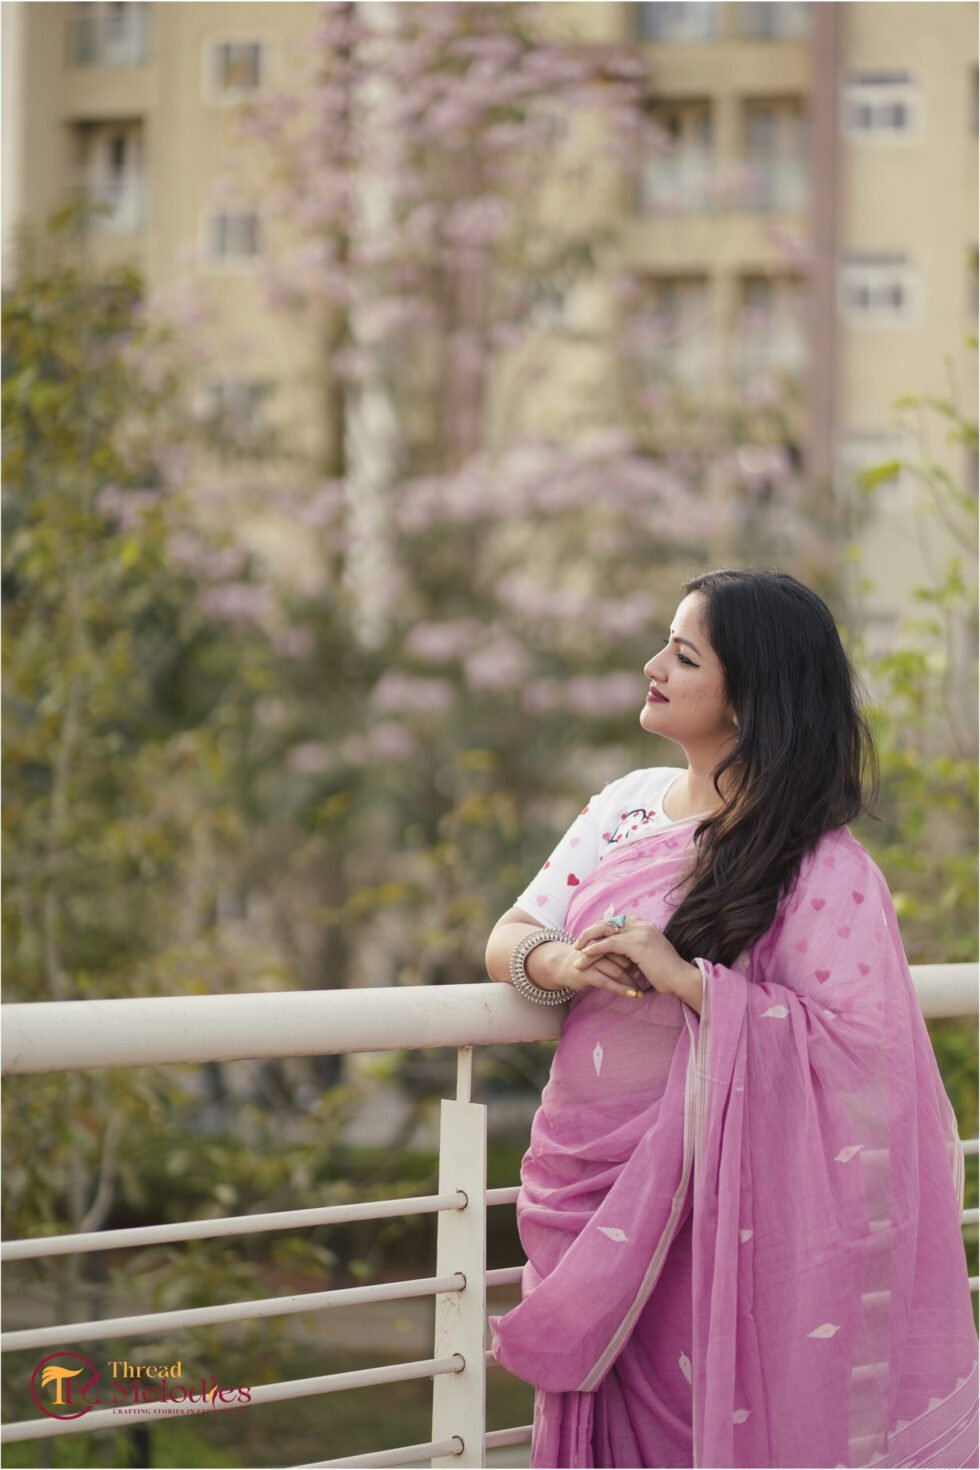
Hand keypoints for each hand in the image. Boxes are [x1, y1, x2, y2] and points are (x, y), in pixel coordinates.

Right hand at [524, 938, 641, 1000]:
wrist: (563, 967)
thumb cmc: (589, 959)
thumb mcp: (604, 951)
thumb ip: (620, 949)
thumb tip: (640, 959)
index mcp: (605, 936)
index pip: (626, 942)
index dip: (639, 953)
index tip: (652, 964)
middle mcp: (598, 946)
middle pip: (624, 956)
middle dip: (637, 968)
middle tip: (649, 978)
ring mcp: (591, 959)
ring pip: (617, 969)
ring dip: (632, 981)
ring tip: (642, 990)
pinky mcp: (586, 972)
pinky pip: (607, 982)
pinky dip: (622, 989)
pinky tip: (632, 995)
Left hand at [571, 914, 692, 997]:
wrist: (680, 978)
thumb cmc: (667, 972)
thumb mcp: (650, 955)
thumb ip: (637, 950)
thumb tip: (623, 957)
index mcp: (644, 925)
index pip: (616, 921)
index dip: (600, 928)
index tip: (588, 938)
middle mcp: (641, 924)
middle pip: (607, 922)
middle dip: (590, 932)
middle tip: (577, 943)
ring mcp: (639, 932)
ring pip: (605, 932)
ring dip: (588, 941)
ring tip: (576, 951)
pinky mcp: (635, 944)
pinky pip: (608, 944)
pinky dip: (594, 948)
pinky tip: (584, 955)